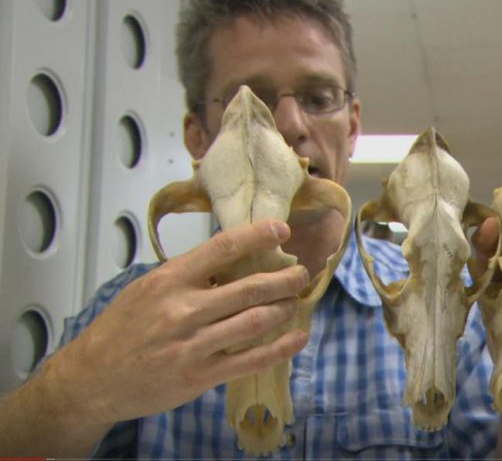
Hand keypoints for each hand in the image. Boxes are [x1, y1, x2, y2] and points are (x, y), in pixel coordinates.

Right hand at [41, 220, 308, 425]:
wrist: (92, 377)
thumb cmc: (121, 329)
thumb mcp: (147, 288)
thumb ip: (188, 275)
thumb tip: (233, 260)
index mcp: (170, 280)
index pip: (222, 247)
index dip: (257, 235)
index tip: (281, 230)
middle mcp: (184, 309)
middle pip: (250, 287)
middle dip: (285, 278)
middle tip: (302, 272)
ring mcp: (193, 345)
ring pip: (255, 321)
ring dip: (285, 308)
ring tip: (297, 300)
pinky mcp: (200, 376)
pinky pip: (250, 360)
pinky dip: (281, 348)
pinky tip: (299, 337)